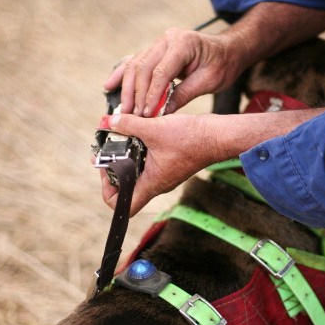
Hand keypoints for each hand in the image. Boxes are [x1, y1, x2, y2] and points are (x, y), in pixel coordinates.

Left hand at [99, 106, 324, 215]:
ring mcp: (165, 173)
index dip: (108, 191)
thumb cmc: (192, 138)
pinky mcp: (171, 162)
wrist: (219, 135)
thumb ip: (128, 124)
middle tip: (108, 148)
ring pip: (138, 172)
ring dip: (126, 155)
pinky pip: (149, 161)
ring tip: (120, 136)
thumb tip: (107, 120)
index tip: (106, 168)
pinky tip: (138, 130)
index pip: (123, 205)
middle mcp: (158, 182)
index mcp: (153, 183)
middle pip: (126, 187)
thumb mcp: (155, 128)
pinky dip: (139, 148)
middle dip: (113, 168)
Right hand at [103, 28, 243, 116]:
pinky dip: (123, 74)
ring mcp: (160, 42)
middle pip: (143, 67)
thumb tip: (161, 113)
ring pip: (136, 64)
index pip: (161, 72)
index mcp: (184, 43)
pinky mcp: (156, 49)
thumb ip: (184, 94)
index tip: (147, 114)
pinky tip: (110, 85)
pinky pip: (136, 61)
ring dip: (128, 88)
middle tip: (132, 115)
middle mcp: (168, 38)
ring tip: (122, 108)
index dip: (152, 95)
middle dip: (136, 94)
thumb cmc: (223, 65)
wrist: (228, 50)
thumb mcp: (208, 82)